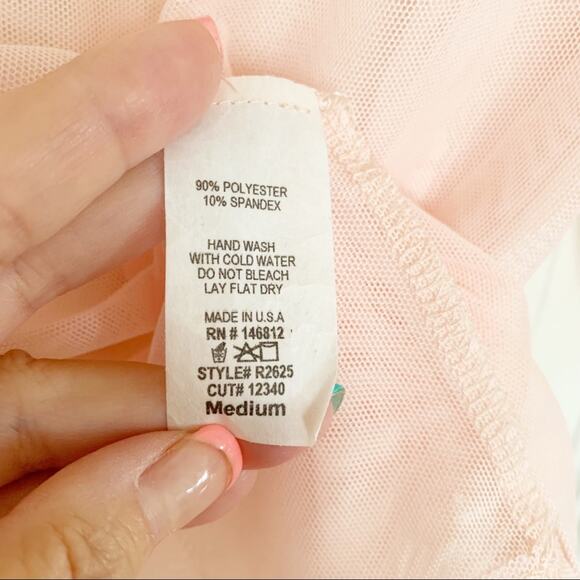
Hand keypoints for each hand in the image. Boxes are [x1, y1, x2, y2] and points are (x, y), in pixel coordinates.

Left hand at [0, 19, 296, 578]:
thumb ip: (61, 543)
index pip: (11, 180)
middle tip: (269, 198)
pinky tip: (219, 454)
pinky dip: (145, 442)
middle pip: (61, 245)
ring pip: (85, 354)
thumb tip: (203, 474)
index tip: (206, 50)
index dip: (117, 108)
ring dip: (190, 372)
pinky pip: (70, 429)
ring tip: (283, 385)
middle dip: (179, 219)